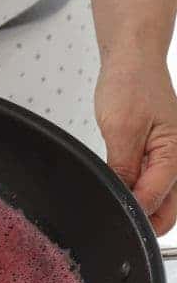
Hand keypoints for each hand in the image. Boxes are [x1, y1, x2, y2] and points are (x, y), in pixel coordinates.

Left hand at [95, 61, 176, 235]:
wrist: (133, 62)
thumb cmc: (131, 85)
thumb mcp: (120, 129)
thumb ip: (123, 167)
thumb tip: (121, 196)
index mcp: (175, 154)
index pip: (156, 199)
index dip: (133, 211)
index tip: (112, 214)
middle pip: (169, 209)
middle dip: (145, 220)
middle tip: (115, 219)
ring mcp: (172, 158)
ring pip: (164, 200)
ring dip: (143, 207)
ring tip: (117, 201)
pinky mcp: (162, 156)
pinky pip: (155, 184)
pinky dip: (140, 192)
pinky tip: (123, 190)